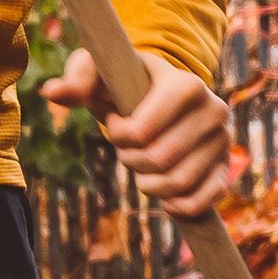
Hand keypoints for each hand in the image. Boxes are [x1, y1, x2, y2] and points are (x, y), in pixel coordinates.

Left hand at [61, 53, 238, 217]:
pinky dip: (179, 206)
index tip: (116, 122)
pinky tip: (165, 200)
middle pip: (159, 159)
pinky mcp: (225, 166)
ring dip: (148, 184)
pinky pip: (205, 200)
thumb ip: (77, 78)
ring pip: (178, 183)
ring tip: (141, 168)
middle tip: (126, 149)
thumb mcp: (100, 72)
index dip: (118, 135)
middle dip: (131, 160)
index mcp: (187, 84)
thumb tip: (52, 93)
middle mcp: (214, 110)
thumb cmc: (124, 82)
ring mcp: (223, 140)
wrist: (161, 93)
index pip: (142, 131)